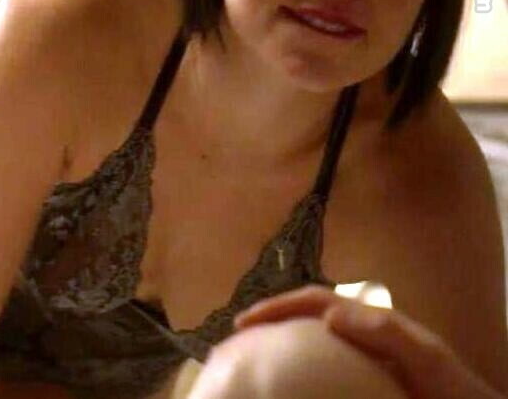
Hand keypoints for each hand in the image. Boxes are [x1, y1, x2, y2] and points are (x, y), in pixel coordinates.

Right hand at [233, 284, 503, 398]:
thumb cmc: (453, 391)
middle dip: (269, 319)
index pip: (314, 301)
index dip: (277, 306)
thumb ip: (386, 332)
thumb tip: (330, 313)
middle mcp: (359, 333)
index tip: (244, 322)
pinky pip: (320, 370)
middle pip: (305, 315)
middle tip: (237, 337)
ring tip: (251, 355)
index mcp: (369, 321)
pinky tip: (286, 386)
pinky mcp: (360, 380)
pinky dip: (298, 368)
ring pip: (309, 340)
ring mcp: (359, 357)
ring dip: (279, 339)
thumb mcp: (425, 357)